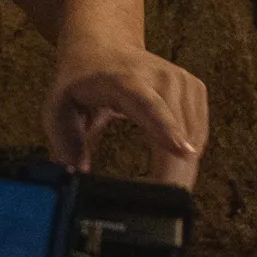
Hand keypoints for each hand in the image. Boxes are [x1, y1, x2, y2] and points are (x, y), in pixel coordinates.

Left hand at [42, 38, 207, 182]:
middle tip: (158, 212)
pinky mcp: (196, 90)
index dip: (165, 128)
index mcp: (123, 79)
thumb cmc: (78, 80)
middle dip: (172, 174)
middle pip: (178, 131)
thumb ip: (65, 144)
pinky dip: (187, 157)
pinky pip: (198, 134)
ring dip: (180, 171)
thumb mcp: (58, 109)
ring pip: (193, 138)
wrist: (103, 43)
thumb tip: (76, 181)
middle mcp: (160, 76)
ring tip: (159, 194)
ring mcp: (183, 81)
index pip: (148, 103)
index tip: (183, 153)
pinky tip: (170, 170)